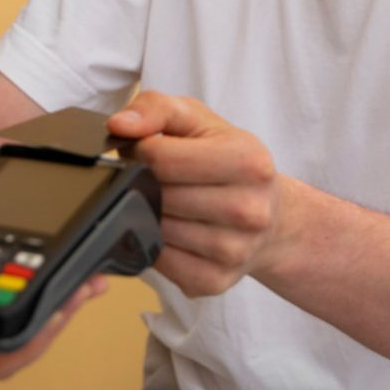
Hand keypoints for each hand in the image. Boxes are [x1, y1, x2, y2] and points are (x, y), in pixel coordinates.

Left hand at [0, 187, 106, 385]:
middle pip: (15, 324)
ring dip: (53, 325)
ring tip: (81, 296)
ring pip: (9, 351)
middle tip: (92, 281)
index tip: (70, 259)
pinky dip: (21, 344)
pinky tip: (48, 320)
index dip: (42, 281)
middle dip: (61, 305)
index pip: (1, 293)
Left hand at [108, 91, 279, 296]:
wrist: (270, 215)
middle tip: (156, 176)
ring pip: (155, 228)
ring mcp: (234, 252)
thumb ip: (156, 108)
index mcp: (248, 162)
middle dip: (143, 181)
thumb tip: (119, 125)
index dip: (141, 150)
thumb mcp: (198, 120)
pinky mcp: (214, 281)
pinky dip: (152, 242)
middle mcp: (249, 211)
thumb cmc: (227, 160)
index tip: (148, 149)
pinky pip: (157, 261)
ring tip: (166, 199)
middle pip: (158, 195)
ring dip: (147, 212)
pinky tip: (170, 227)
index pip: (161, 157)